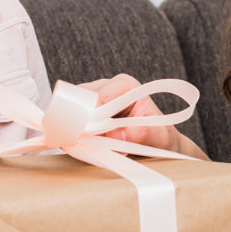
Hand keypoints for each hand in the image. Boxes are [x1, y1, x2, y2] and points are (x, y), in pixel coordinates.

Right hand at [79, 74, 206, 158]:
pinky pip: (71, 120)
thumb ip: (140, 134)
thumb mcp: (157, 137)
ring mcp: (93, 99)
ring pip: (72, 110)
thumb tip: (115, 135)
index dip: (93, 115)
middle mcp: (106, 87)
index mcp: (125, 86)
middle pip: (81, 100)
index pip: (99, 95)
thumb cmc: (159, 136)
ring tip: (95, 145)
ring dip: (79, 130)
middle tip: (93, 143)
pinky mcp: (84, 112)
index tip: (92, 134)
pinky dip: (76, 134)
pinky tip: (88, 144)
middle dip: (84, 123)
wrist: (158, 145)